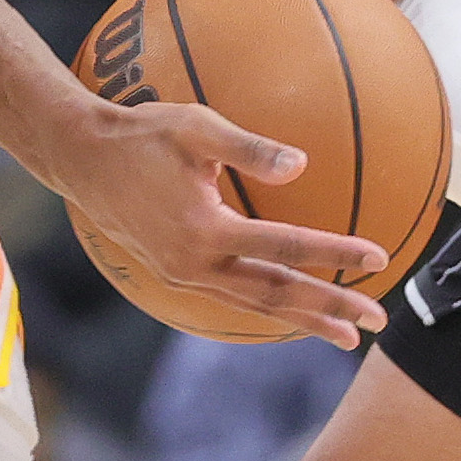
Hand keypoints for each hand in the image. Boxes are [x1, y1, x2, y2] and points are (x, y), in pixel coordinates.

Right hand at [50, 97, 390, 348]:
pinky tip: (290, 309)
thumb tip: (301, 163)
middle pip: (276, 294)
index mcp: (205, 230)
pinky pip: (232, 298)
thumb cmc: (142, 133)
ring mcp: (182, 276)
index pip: (285, 248)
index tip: (379, 258)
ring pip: (255, 305)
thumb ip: (249, 147)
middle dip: (329, 308)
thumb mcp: (196, 126)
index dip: (335, 253)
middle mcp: (194, 265)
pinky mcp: (174, 275)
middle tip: (377, 319)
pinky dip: (268, 308)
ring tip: (346, 334)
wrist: (81, 159)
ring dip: (303, 319)